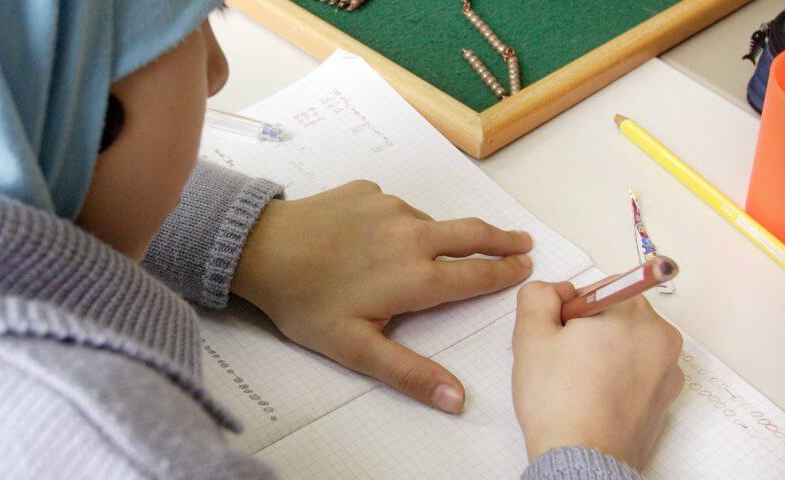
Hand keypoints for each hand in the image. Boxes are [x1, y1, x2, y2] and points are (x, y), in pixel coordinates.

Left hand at [232, 180, 533, 413]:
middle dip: (501, 239)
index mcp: (417, 277)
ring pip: (430, 223)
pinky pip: (395, 208)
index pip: (476, 275)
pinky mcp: (367, 191)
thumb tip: (457, 399)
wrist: (259, 247)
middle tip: (521, 242)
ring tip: (438, 249)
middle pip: (471, 233)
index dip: (504, 273)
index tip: (525, 268)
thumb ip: (409, 373)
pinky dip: (399, 222)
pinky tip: (379, 237)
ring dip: (442, 235)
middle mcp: (413, 235)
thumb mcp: (356, 349)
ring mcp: (390, 207)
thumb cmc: (305, 301)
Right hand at [510, 281, 683, 468]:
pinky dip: (620, 377)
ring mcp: (668, 367)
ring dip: (605, 353)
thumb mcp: (530, 335)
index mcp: (630, 309)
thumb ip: (538, 295)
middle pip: (616, 313)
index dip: (567, 311)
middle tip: (564, 361)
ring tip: (580, 383)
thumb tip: (553, 291)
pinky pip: (640, 371)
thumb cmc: (559, 403)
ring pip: (628, 343)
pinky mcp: (667, 396)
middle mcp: (659, 333)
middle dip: (589, 330)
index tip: (559, 336)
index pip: (595, 288)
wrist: (583, 458)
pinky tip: (596, 397)